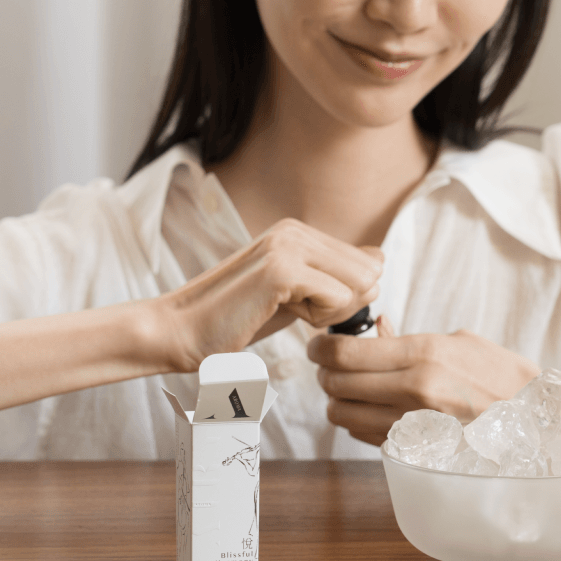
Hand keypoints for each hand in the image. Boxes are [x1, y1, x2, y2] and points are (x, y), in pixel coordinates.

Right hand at [156, 218, 382, 371]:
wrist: (180, 331)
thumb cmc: (237, 319)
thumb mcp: (296, 295)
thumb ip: (335, 277)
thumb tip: (380, 259)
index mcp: (299, 231)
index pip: (367, 261)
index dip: (348, 297)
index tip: (306, 306)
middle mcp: (296, 229)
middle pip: (369, 272)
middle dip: (345, 305)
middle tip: (297, 312)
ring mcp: (288, 245)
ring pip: (358, 284)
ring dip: (329, 312)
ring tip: (284, 310)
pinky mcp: (282, 269)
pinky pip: (337, 298)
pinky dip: (316, 318)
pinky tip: (278, 312)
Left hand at [308, 319, 540, 445]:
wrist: (537, 421)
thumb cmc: (502, 375)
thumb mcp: (460, 341)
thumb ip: (410, 338)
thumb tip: (377, 329)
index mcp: (424, 355)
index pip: (345, 354)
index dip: (321, 348)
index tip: (317, 345)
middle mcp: (414, 391)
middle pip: (336, 386)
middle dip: (326, 375)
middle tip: (330, 365)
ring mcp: (414, 426)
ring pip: (343, 417)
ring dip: (339, 402)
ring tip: (351, 389)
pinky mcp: (416, 451)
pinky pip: (366, 437)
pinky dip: (360, 422)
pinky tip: (374, 409)